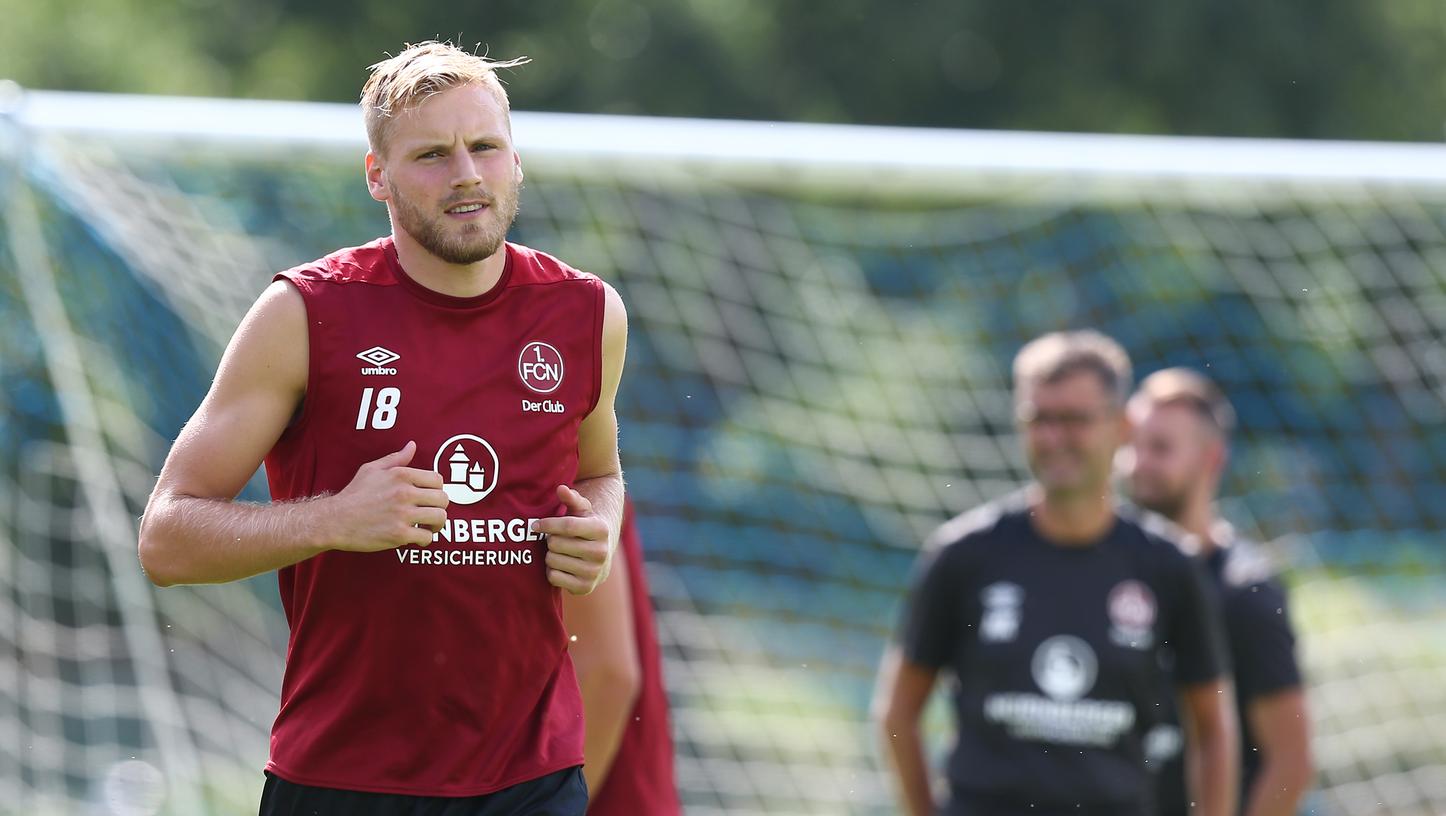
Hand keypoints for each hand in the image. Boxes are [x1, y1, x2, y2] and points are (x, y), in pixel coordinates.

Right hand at [326, 441, 448, 551]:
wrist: (335, 520)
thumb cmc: (354, 494)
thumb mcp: (371, 469)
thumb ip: (396, 459)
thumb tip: (412, 446)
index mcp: (401, 475)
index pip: (437, 480)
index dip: (436, 490)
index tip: (429, 497)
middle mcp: (404, 493)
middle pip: (443, 499)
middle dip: (439, 507)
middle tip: (430, 513)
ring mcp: (403, 514)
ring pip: (440, 518)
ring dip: (437, 524)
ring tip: (428, 526)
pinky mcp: (399, 534)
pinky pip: (427, 537)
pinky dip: (425, 539)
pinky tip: (417, 538)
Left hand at [536, 484, 611, 594]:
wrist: (602, 555)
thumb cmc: (586, 527)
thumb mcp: (582, 510)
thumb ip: (571, 498)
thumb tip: (561, 488)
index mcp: (601, 529)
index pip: (568, 526)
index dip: (547, 524)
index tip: (535, 525)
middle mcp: (601, 552)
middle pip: (556, 544)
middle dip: (550, 539)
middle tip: (553, 539)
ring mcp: (594, 572)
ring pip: (553, 560)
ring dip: (550, 555)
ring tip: (558, 551)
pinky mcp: (585, 588)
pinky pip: (553, 577)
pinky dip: (552, 571)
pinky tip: (561, 565)